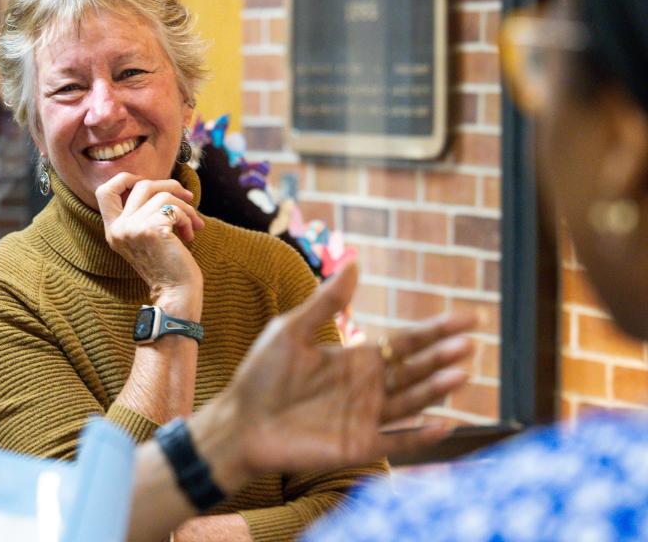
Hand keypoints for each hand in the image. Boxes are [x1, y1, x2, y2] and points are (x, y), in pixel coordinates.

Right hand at [95, 173, 205, 317]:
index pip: (104, 191)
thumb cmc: (168, 266)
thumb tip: (167, 185)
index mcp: (113, 230)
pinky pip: (174, 209)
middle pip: (140, 185)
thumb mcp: (147, 237)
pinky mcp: (151, 230)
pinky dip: (188, 219)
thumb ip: (145, 213)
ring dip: (184, 207)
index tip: (148, 184)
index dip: (125, 179)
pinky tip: (190, 235)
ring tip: (193, 224)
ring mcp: (132, 229)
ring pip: (162, 195)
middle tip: (187, 198)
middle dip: (169, 186)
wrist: (175, 294)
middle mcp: (118, 228)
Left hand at [195, 262, 473, 490]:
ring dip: (436, 390)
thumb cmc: (261, 375)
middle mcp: (368, 388)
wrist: (239, 421)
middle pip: (415, 370)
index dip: (436, 331)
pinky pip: (396, 442)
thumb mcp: (291, 329)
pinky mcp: (357, 447)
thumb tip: (354, 262)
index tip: (469, 318)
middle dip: (442, 357)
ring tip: (461, 373)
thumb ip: (325, 301)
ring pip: (411, 402)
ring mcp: (365, 418)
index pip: (406, 342)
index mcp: (356, 359)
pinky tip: (444, 424)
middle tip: (470, 344)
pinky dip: (420, 436)